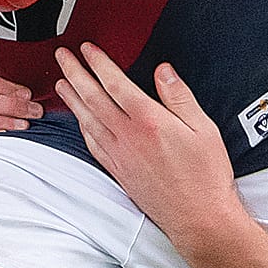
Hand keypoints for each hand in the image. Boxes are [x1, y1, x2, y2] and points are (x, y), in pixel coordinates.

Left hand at [52, 44, 238, 255]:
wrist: (198, 218)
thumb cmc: (205, 176)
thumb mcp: (203, 128)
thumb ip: (179, 97)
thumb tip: (163, 72)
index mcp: (149, 121)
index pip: (115, 84)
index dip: (98, 64)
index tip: (87, 49)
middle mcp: (128, 137)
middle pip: (93, 98)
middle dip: (75, 74)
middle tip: (62, 57)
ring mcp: (119, 155)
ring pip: (87, 120)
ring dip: (72, 98)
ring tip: (61, 82)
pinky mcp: (117, 171)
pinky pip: (92, 142)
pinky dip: (81, 126)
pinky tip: (78, 119)